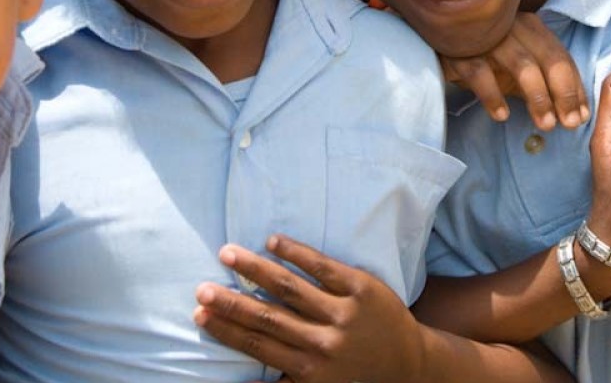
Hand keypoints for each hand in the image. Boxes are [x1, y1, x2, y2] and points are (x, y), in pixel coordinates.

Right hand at [194, 235, 423, 382]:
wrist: (411, 364)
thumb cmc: (356, 378)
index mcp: (310, 370)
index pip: (258, 346)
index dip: (227, 329)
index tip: (199, 313)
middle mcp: (324, 343)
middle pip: (268, 317)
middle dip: (231, 302)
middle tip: (201, 287)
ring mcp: (343, 313)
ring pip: (291, 288)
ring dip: (256, 269)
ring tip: (228, 253)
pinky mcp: (361, 288)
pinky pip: (323, 267)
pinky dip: (297, 253)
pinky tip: (272, 242)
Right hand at [440, 12, 588, 127]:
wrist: (439, 39)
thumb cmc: (486, 55)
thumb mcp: (518, 66)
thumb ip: (545, 85)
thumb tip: (577, 114)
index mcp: (532, 26)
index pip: (562, 57)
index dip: (575, 88)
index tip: (581, 117)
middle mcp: (513, 26)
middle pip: (548, 58)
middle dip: (563, 93)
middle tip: (569, 124)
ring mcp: (487, 36)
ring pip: (521, 65)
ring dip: (537, 96)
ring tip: (545, 124)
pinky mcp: (460, 50)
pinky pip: (481, 73)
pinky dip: (494, 96)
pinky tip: (502, 115)